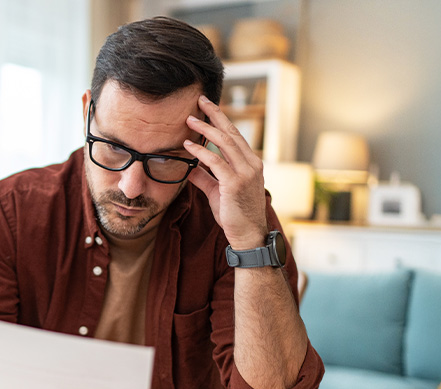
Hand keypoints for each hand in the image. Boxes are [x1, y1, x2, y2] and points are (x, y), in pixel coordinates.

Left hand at [184, 94, 268, 249]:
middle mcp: (252, 164)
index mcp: (251, 163)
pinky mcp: (235, 183)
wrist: (247, 236)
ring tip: (189, 120)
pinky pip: (215, 162)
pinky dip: (201, 152)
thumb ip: (205, 177)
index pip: (235, 135)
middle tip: (200, 100)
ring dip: (205, 129)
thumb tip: (189, 166)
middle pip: (231, 132)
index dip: (221, 120)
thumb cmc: (234, 215)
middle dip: (215, 115)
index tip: (207, 107)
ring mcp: (246, 173)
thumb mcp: (218, 191)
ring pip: (224, 143)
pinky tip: (188, 146)